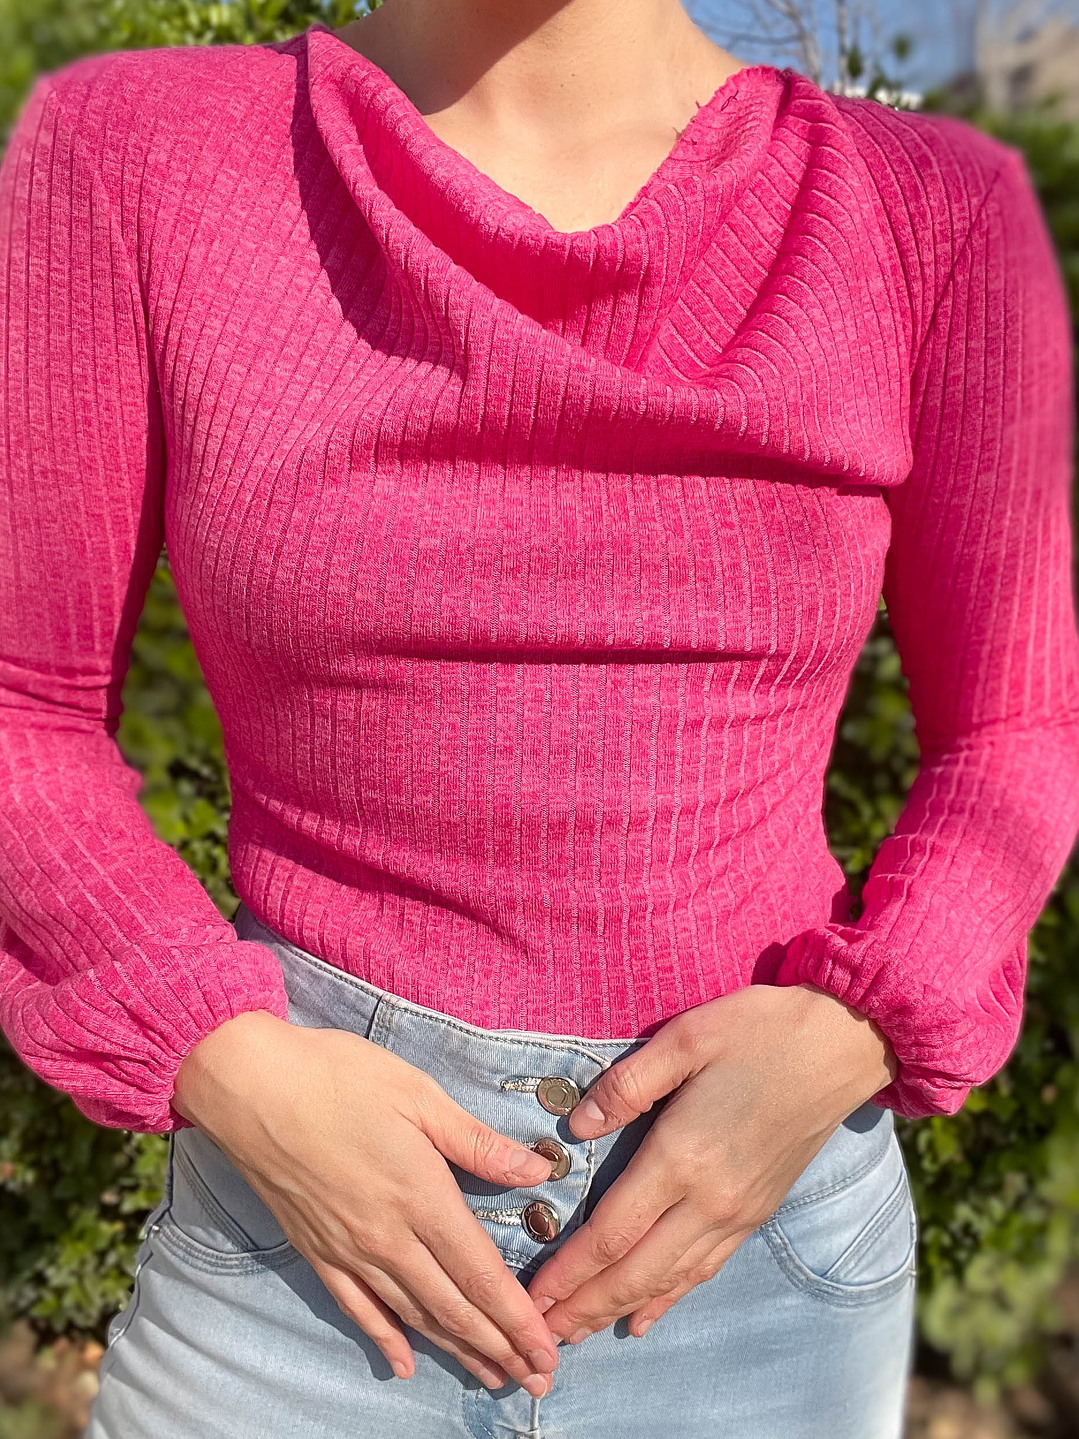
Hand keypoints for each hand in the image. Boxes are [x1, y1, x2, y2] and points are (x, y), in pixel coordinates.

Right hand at [172, 1010, 558, 1395]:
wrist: (249, 1087)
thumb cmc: (338, 1077)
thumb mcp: (419, 1095)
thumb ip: (477, 1142)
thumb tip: (538, 1170)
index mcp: (421, 1196)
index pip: (481, 1274)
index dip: (518, 1319)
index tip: (548, 1353)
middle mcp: (388, 1237)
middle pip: (453, 1307)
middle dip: (500, 1347)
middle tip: (536, 1382)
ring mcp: (348, 1249)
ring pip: (412, 1315)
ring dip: (456, 1349)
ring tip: (492, 1377)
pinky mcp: (315, 1250)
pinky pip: (357, 1307)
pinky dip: (385, 1338)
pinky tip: (404, 1363)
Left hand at [525, 983, 897, 1343]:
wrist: (843, 1043)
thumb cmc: (761, 1030)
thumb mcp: (686, 1038)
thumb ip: (626, 1085)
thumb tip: (574, 1127)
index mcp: (683, 1157)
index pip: (612, 1232)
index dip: (570, 1270)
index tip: (533, 1297)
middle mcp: (710, 1199)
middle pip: (636, 1271)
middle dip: (585, 1307)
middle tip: (541, 1338)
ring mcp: (738, 1211)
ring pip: (670, 1278)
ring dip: (619, 1308)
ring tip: (579, 1333)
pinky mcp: (758, 1210)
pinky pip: (705, 1267)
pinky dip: (670, 1297)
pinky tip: (646, 1315)